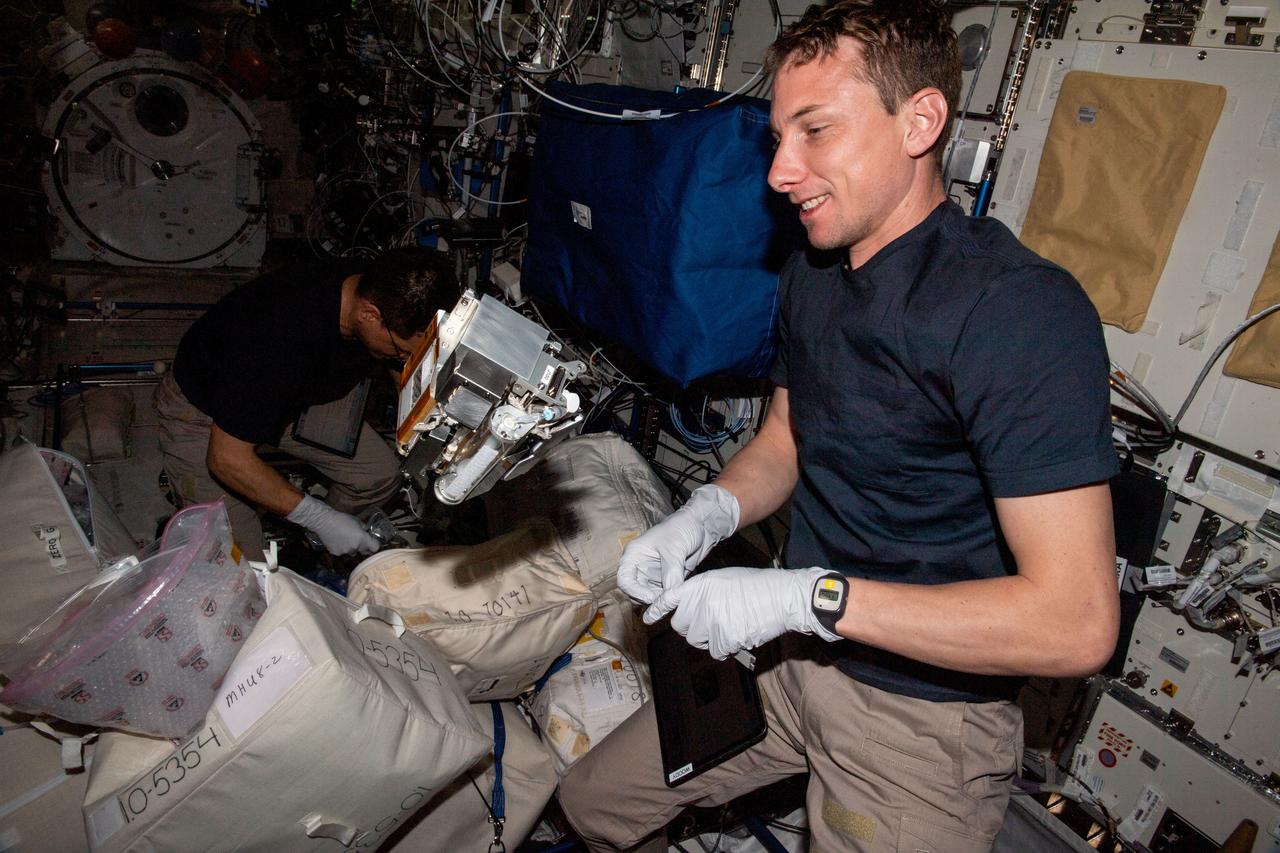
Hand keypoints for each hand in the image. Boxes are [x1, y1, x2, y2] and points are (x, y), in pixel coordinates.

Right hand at [286, 495, 379, 555]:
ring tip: (346, 540)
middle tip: (360, 541)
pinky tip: (337, 541)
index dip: (374, 545)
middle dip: (364, 547)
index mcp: (362, 539)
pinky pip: (342, 553)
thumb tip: (367, 532)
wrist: (324, 521)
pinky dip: (342, 548)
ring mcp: (345, 552)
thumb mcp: (357, 521)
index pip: (375, 548)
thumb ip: (364, 528)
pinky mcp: (336, 553)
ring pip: (353, 553)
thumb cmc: (342, 518)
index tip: (373, 543)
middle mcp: (355, 547)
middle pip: (364, 551)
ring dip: (352, 548)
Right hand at [617, 484, 740, 604]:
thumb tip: (669, 597)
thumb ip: (671, 574)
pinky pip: (663, 596)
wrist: (702, 525)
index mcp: (634, 554)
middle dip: (648, 599)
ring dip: (659, 602)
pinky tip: (678, 597)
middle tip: (665, 601)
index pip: (624, 580)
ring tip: (673, 600)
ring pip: (649, 597)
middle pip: (634, 593)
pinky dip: (668, 600)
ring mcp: (653, 574)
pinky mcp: (666, 580)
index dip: (635, 592)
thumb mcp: (674, 550)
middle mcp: (640, 566)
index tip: (651, 597)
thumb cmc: (682, 528)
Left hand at [643, 567, 841, 658]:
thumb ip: (701, 592)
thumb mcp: (722, 579)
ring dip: (708, 638)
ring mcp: (711, 621)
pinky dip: (725, 647)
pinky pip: (715, 651)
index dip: (657, 610)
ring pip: (696, 640)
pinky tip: (738, 633)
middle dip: (693, 626)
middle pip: (680, 625)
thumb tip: (687, 610)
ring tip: (729, 624)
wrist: (783, 597)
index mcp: (700, 585)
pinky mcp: (724, 639)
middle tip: (713, 620)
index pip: (670, 598)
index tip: (647, 619)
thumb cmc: (757, 586)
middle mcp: (701, 602)